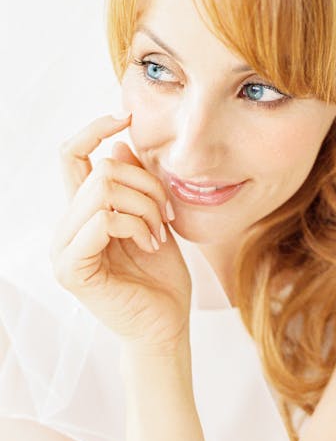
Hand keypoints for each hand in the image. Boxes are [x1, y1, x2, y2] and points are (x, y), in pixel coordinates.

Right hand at [50, 112, 191, 353]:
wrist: (166, 324)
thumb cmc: (160, 277)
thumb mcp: (154, 218)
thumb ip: (135, 185)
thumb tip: (119, 145)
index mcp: (82, 212)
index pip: (73, 154)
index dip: (95, 128)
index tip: (127, 116)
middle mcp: (67, 226)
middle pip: (100, 169)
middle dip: (146, 185)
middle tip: (166, 214)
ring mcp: (64, 248)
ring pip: (102, 189)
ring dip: (144, 206)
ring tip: (158, 233)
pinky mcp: (72, 269)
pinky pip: (102, 219)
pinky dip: (136, 225)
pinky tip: (149, 245)